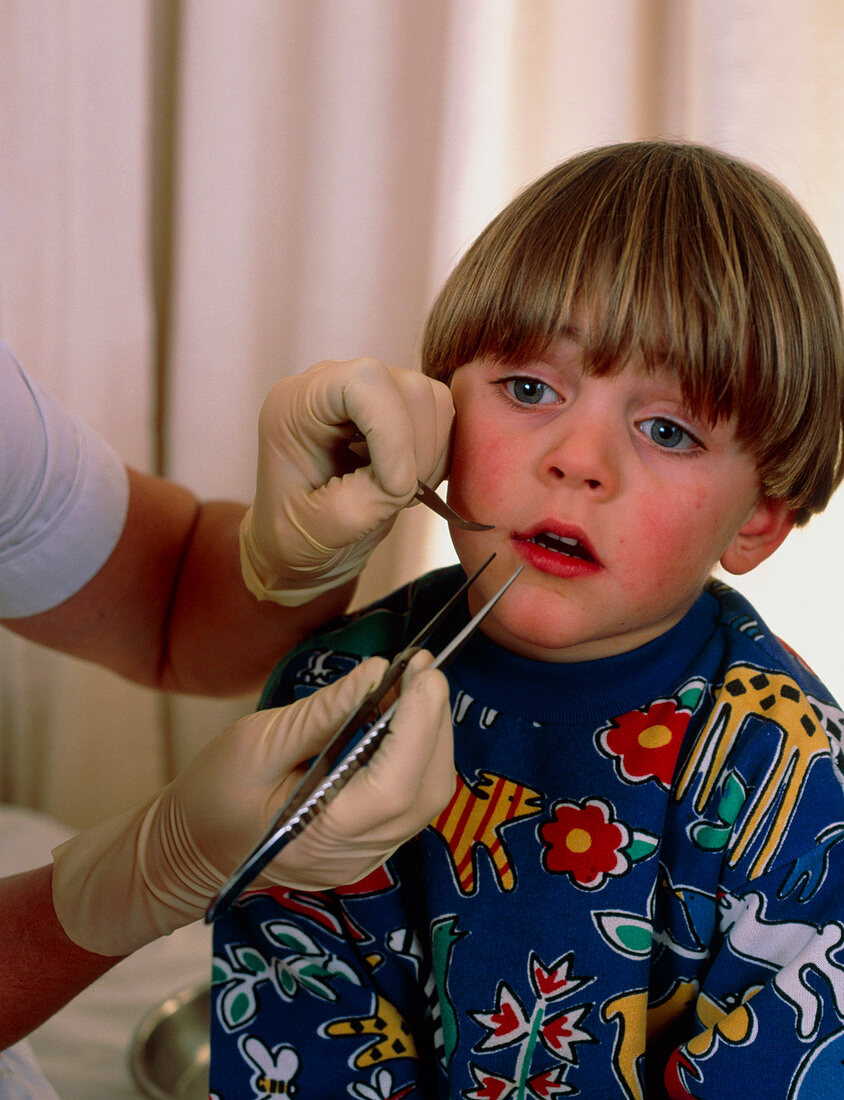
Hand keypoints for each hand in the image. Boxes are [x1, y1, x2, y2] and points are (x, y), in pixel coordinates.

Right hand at [51, 654, 453, 954]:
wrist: (191, 850)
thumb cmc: (213, 795)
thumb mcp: (255, 742)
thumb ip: (322, 713)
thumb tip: (376, 673)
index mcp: (320, 834)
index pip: (395, 784)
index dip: (419, 723)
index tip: (421, 669)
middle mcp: (357, 854)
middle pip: (424, 789)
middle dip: (432, 722)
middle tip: (421, 667)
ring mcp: (370, 856)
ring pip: (426, 794)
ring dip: (430, 735)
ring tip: (414, 686)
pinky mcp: (373, 845)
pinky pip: (413, 798)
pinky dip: (418, 753)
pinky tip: (402, 719)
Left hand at [240, 357, 453, 604]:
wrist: (300, 541)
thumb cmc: (293, 534)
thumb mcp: (316, 530)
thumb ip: (361, 503)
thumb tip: (406, 480)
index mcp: (298, 404)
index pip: (364, 380)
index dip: (393, 431)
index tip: (395, 487)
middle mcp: (335, 386)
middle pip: (409, 388)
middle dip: (416, 451)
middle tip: (397, 498)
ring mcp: (371, 396)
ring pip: (433, 401)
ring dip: (429, 456)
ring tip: (399, 494)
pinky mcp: (399, 411)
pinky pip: (443, 420)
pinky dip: (438, 458)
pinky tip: (409, 485)